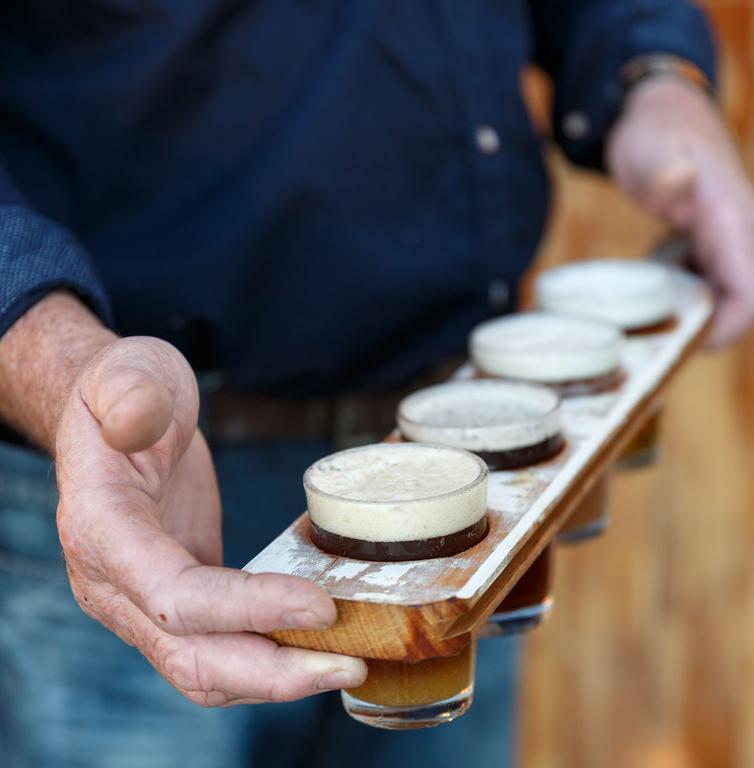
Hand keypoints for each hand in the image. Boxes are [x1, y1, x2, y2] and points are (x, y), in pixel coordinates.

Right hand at [55, 336, 365, 705]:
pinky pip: (219, 644)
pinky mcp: (176, 596)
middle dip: (270, 674)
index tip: (321, 606)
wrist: (118, 415)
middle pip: (190, 656)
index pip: (175, 595)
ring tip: (345, 666)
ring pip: (204, 666)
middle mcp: (114, 583)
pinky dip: (266, 656)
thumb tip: (137, 421)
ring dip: (274, 679)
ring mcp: (141, 598)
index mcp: (102, 531)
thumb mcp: (130, 372)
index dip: (246, 608)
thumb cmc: (127, 389)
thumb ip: (132, 394)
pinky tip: (316, 647)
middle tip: (351, 666)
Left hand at [607, 77, 753, 346]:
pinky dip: (691, 293)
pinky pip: (716, 281)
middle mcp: (742, 233)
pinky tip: (660, 285)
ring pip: (733, 293)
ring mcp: (732, 238)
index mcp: (732, 220)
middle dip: (715, 327)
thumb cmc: (655, 135)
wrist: (660, 117)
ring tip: (656, 308)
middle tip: (664, 334)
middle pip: (749, 300)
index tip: (695, 345)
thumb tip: (678, 182)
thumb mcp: (649, 150)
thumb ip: (663, 170)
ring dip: (701, 311)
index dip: (732, 327)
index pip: (753, 291)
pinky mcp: (717, 242)